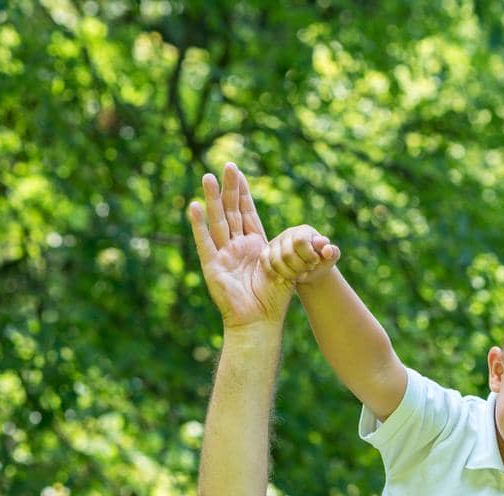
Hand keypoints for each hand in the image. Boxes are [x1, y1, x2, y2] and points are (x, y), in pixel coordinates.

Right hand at [186, 163, 293, 328]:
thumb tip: (309, 235)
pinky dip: (199, 225)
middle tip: (227, 166)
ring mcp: (223, 255)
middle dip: (229, 189)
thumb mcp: (285, 266)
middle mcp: (237, 246)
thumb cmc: (274, 298)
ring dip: (213, 199)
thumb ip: (289, 249)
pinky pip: (205, 242)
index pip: (246, 212)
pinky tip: (195, 207)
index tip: (238, 172)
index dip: (242, 192)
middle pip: (231, 211)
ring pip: (217, 221)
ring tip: (208, 177)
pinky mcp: (212, 267)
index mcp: (254, 245)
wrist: (259, 320)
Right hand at [265, 225, 339, 287]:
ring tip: (298, 276)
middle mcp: (287, 234)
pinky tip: (282, 280)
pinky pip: (265, 263)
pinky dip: (273, 273)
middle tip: (308, 269)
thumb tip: (327, 250)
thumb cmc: (321, 260)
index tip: (315, 262)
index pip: (299, 241)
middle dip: (299, 267)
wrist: (309, 269)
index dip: (307, 255)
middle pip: (287, 254)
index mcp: (303, 231)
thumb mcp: (331, 257)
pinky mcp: (266, 253)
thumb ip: (332, 252)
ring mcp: (275, 243)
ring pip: (275, 261)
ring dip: (288, 273)